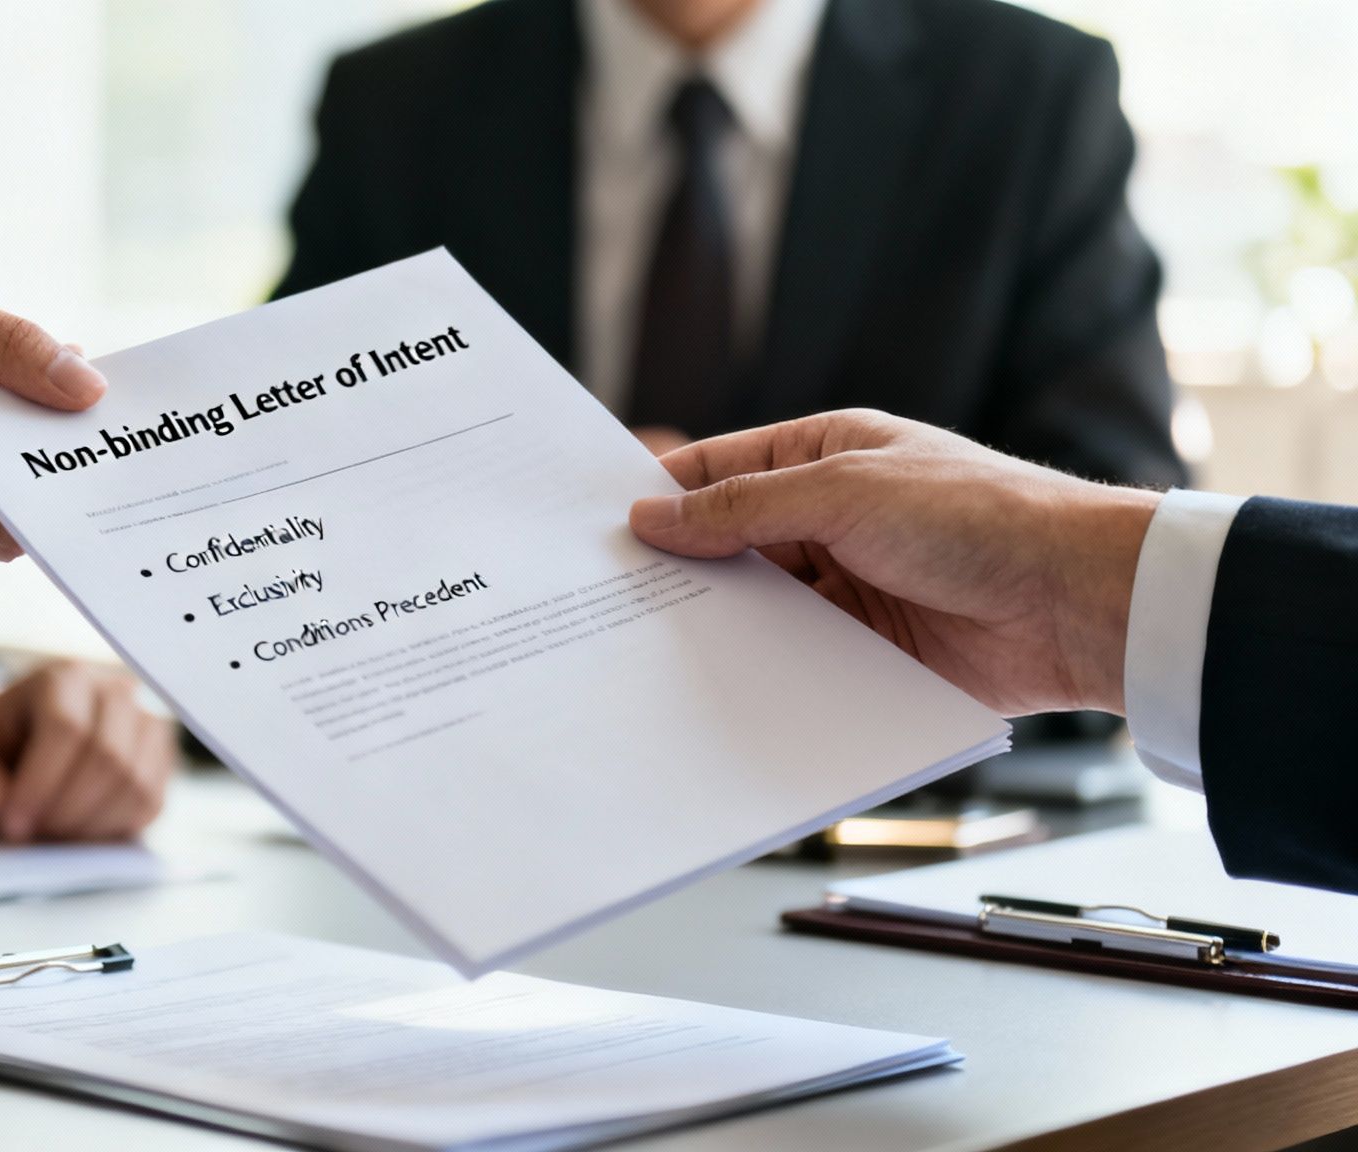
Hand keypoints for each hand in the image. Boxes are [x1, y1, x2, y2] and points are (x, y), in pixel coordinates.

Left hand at [0, 662, 176, 841]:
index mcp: (62, 676)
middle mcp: (114, 691)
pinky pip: (151, 803)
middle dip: (65, 810)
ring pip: (136, 783)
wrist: (9, 740)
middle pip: (108, 757)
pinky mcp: (157, 760)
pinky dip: (113, 829)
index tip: (8, 823)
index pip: (67, 728)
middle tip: (27, 834)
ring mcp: (144, 724)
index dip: (39, 784)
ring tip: (49, 833)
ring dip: (90, 824)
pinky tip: (76, 831)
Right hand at [627, 410, 1161, 716]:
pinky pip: (793, 659)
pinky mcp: (866, 650)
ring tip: (646, 651)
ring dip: (717, 626)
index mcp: (825, 456)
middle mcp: (830, 519)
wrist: (1076, 604)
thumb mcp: (846, 493)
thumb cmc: (980, 517)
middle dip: (678, 569)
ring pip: (756, 608)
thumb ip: (743, 507)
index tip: (597, 529)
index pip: (718, 470)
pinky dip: (760, 670)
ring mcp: (847, 587)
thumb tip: (653, 517)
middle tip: (606, 600)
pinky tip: (716, 687)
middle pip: (728, 544)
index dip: (659, 496)